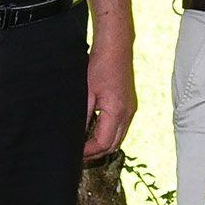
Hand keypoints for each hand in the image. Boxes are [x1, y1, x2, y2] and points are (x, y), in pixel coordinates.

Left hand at [84, 35, 135, 159]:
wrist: (116, 49)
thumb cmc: (99, 67)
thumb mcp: (85, 94)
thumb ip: (82, 117)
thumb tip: (75, 136)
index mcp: (117, 112)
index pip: (103, 143)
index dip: (88, 152)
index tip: (73, 154)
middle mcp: (128, 114)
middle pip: (114, 145)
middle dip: (96, 153)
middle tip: (77, 156)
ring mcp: (131, 110)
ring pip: (118, 138)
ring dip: (102, 145)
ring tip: (84, 146)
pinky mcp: (129, 105)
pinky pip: (120, 128)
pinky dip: (108, 134)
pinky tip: (94, 131)